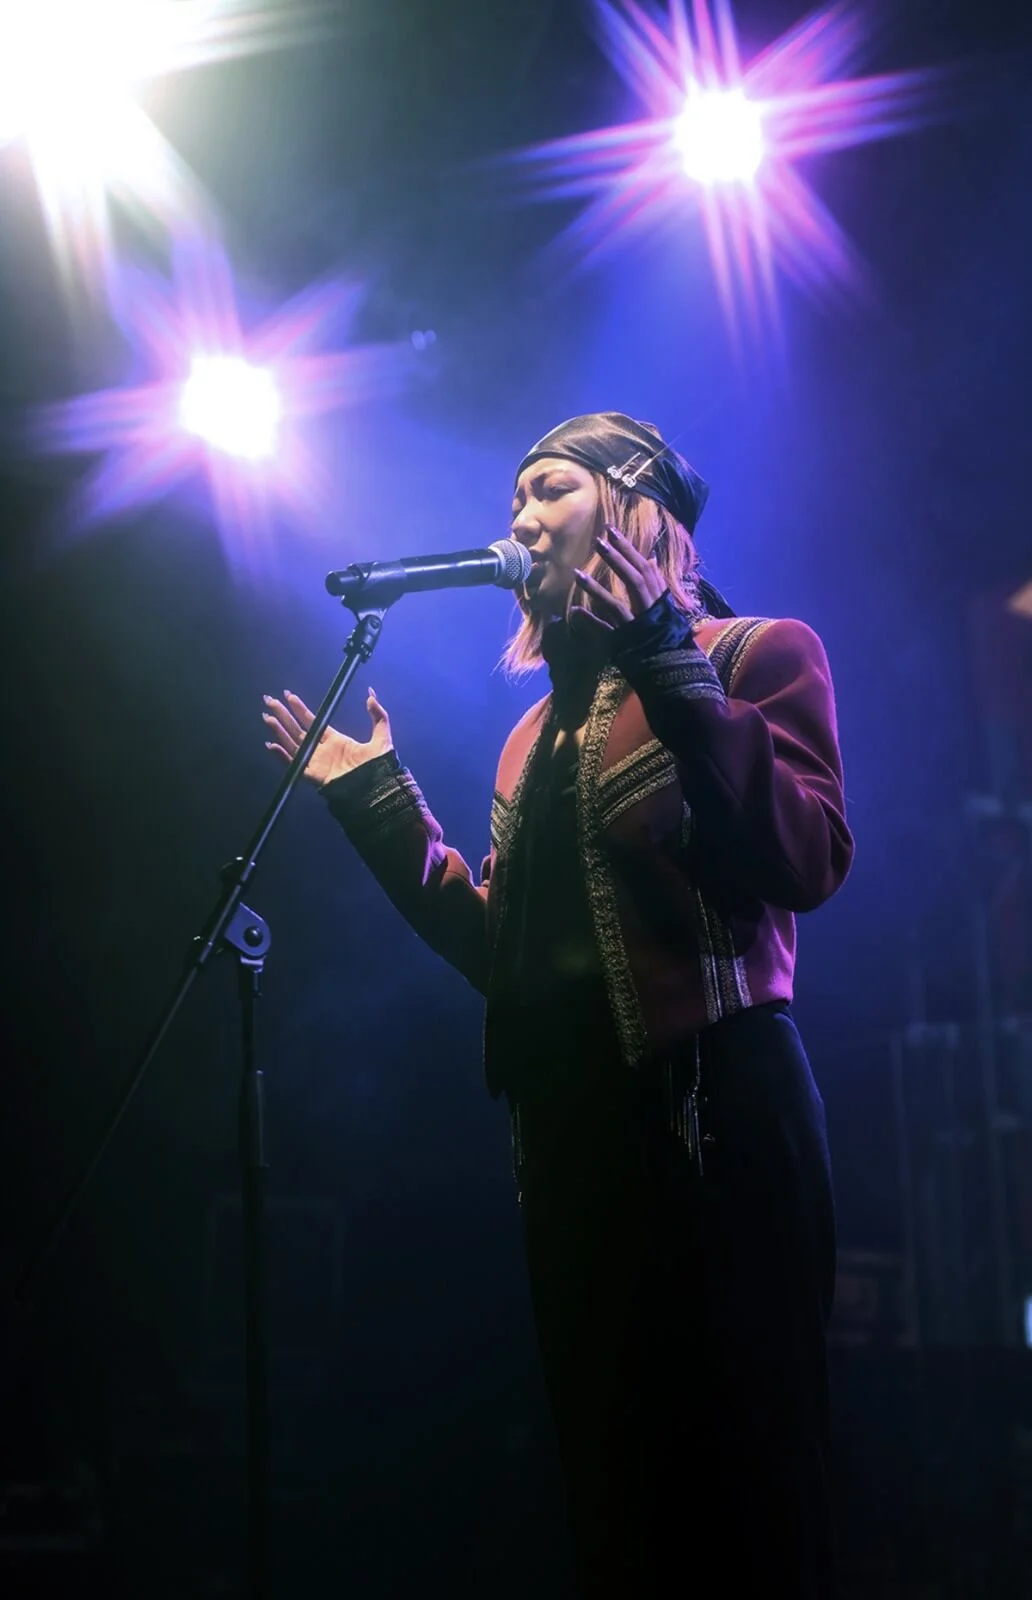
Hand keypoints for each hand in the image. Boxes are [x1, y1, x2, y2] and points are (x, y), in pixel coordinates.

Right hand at [262, 688, 392, 787]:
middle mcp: (322, 749)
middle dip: (283, 715)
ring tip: (267, 717)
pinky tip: (271, 745)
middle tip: (269, 700)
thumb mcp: (382, 736)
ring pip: (292, 743)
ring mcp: (316, 762)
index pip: (312, 720)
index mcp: (335, 740)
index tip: (289, 695)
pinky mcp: (312, 775)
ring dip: (279, 731)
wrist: (377, 787)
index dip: (300, 708)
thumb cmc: (379, 766)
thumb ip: (378, 715)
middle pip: (297, 729)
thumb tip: (371, 693)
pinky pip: (293, 764)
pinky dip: (282, 756)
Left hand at [571, 523, 667, 633]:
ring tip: (577, 574)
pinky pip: (606, 631)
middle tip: (598, 541)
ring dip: (596, 589)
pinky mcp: (625, 642)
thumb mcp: (664, 603)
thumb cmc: (665, 630)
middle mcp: (649, 609)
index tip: (612, 532)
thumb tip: (652, 558)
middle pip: (633, 579)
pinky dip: (591, 621)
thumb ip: (657, 581)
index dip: (628, 549)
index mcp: (657, 597)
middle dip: (616, 559)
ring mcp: (636, 626)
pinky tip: (575, 610)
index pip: (643, 568)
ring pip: (616, 605)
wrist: (669, 663)